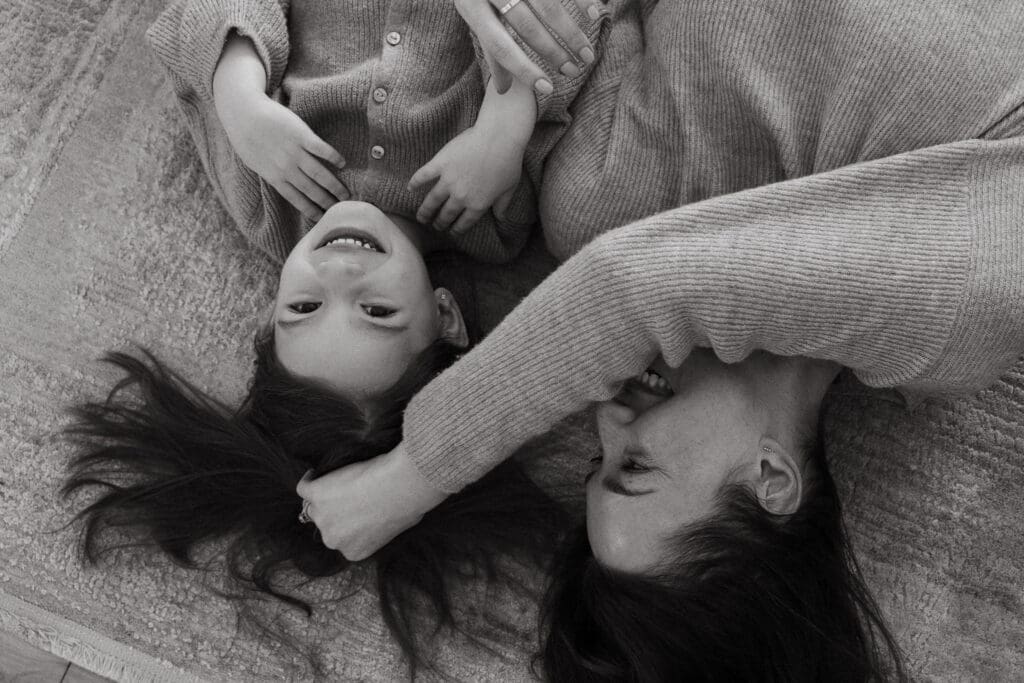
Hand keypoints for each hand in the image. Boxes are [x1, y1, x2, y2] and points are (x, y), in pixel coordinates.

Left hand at [219, 94, 348, 220]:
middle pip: (312, 190)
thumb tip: (285, 186)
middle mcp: (286, 167)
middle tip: (341, 208)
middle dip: (327, 202)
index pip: (297, 199)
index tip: (323, 218)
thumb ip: (272, 175)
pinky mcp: (301, 135)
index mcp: (275, 177)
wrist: (243, 113)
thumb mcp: (256, 163)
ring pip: (319, 173)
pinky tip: (342, 163)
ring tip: (345, 193)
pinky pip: (321, 149)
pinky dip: (333, 157)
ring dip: (334, 185)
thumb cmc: (246, 138)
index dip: (311, 210)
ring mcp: (294, 151)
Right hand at [295, 442, 447, 560]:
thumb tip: (381, 519)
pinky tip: (316, 473)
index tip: (356, 511)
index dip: (350, 524)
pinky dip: (310, 480)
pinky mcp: (316, 494)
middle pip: (328, 525)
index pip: (345, 539)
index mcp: (354, 552)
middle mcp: (334, 540)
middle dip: (336, 513)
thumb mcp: (396, 528)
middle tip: (348, 495)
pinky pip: (304, 488)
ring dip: (323, 497)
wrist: (399, 487)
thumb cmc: (407, 505)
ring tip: (335, 482)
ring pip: (315, 507)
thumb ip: (379, 530)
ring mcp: (322, 518)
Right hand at [410, 126, 522, 233]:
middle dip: (440, 222)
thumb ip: (503, 205)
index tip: (451, 232)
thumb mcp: (509, 188)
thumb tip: (501, 218)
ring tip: (421, 217)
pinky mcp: (440, 163)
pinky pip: (423, 176)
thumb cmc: (508, 161)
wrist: (498, 137)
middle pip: (446, 214)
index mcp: (478, 204)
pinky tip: (410, 188)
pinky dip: (415, 182)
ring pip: (432, 200)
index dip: (457, 229)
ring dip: (425, 211)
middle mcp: (461, 196)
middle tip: (435, 226)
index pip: (464, 222)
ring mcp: (448, 180)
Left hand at [454, 0, 601, 93]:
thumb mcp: (475, 15)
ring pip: (547, 6)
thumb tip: (502, 90)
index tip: (547, 88)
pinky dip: (580, 0)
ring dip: (571, 33)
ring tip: (587, 54)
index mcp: (471, 7)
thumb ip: (490, 49)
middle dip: (553, 52)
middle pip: (527, 26)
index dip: (523, 70)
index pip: (499, 46)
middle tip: (574, 71)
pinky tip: (593, 16)